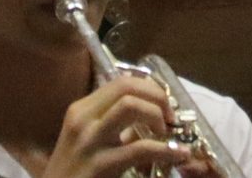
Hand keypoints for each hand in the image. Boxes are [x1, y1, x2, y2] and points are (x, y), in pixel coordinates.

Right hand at [41, 75, 200, 177]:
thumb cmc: (74, 173)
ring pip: (131, 106)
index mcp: (81, 110)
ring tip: (166, 133)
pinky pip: (140, 148)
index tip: (164, 104)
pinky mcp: (99, 165)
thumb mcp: (89, 141)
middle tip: (170, 117)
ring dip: (157, 115)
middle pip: (127, 86)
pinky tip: (177, 154)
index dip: (150, 88)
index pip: (121, 81)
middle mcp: (83, 118)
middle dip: (157, 96)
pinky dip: (166, 149)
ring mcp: (89, 141)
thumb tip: (151, 115)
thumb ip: (114, 125)